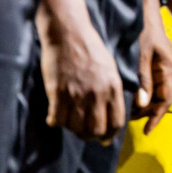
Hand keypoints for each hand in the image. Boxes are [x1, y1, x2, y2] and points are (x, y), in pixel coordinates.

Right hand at [36, 0, 124, 140]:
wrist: (69, 33)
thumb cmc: (91, 48)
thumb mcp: (110, 69)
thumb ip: (111, 90)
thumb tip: (111, 112)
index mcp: (113, 87)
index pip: (116, 122)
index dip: (110, 135)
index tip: (103, 139)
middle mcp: (97, 94)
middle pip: (96, 130)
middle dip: (90, 136)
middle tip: (84, 133)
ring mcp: (77, 94)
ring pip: (75, 128)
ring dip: (72, 129)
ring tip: (70, 123)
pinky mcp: (58, 93)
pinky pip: (57, 120)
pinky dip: (55, 122)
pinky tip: (55, 117)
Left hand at [136, 0, 171, 131]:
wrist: (146, 10)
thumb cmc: (144, 30)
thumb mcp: (141, 55)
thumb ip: (143, 79)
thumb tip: (142, 105)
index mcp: (167, 70)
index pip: (165, 101)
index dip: (156, 117)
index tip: (146, 131)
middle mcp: (165, 71)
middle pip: (159, 99)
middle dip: (146, 112)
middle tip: (127, 121)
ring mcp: (159, 67)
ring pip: (153, 92)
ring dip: (142, 103)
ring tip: (125, 111)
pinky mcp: (151, 63)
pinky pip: (147, 83)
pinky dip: (139, 92)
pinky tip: (127, 95)